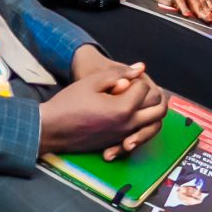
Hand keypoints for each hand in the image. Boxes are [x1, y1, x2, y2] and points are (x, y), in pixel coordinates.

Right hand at [39, 56, 165, 154]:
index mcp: (124, 108)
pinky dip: (143, 126)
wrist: (52, 128)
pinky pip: (141, 135)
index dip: (135, 79)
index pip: (144, 89)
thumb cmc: (69, 102)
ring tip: (140, 101)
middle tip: (140, 87)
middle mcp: (129, 124)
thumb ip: (118, 74)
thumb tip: (140, 68)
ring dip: (153, 112)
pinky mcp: (119, 142)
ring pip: (154, 126)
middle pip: (158, 110)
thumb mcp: (91, 82)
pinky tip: (132, 116)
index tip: (123, 78)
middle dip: (154, 95)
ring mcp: (125, 135)